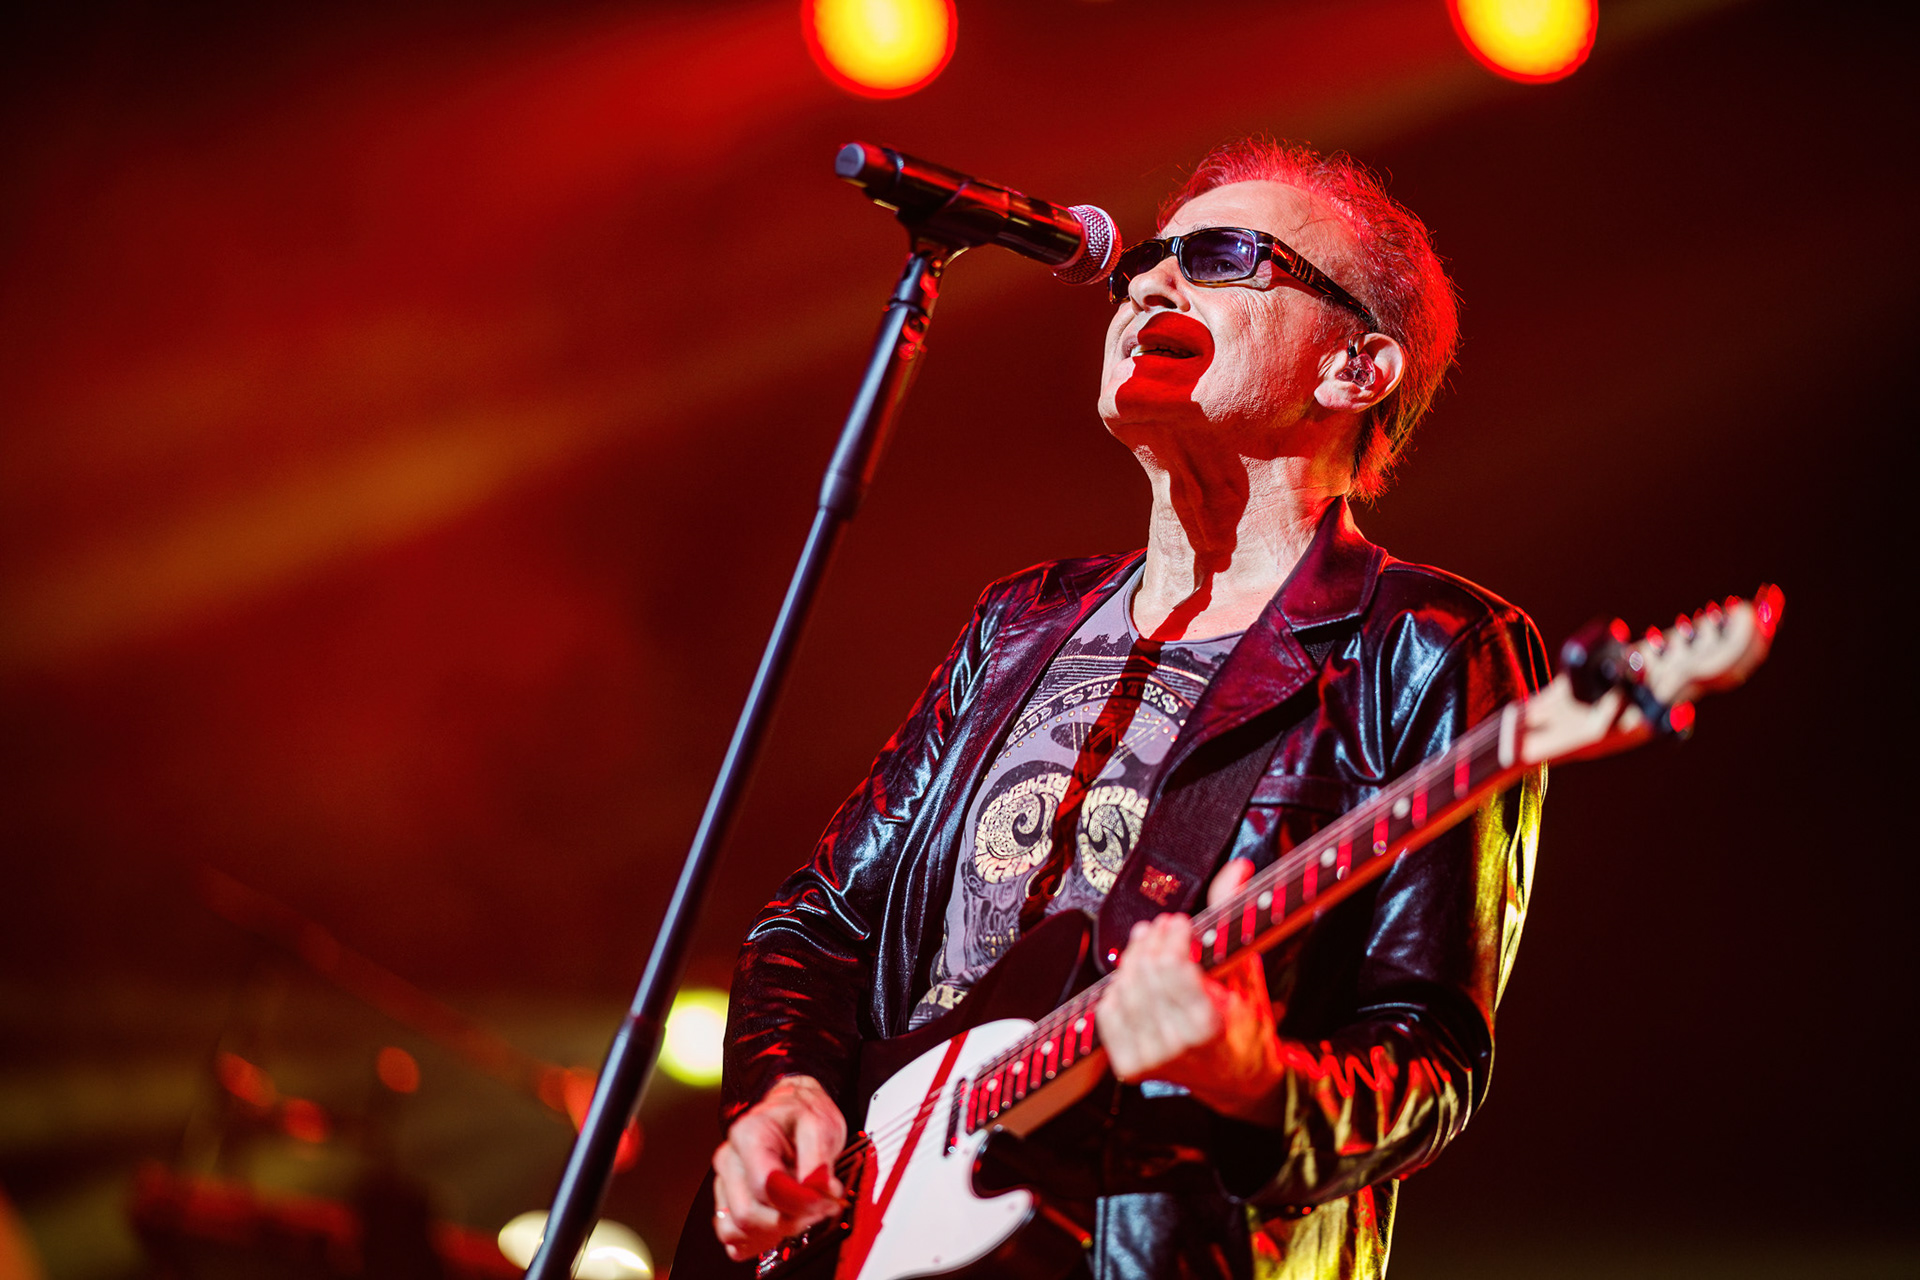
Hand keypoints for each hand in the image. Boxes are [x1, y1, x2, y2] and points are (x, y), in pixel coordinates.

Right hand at [710, 1074, 848, 1260]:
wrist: (793, 1110)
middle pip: (747, 1215)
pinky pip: (732, 1237)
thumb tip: (818, 1192)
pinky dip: (757, 1239)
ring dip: (773, 1232)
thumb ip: (819, 1161)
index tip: (824, 1201)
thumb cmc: (803, 1116)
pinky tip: (780, 1223)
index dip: (798, 1202)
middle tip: (817, 1208)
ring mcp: (724, 1182)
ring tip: (799, 1213)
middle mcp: (730, 1159)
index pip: (765, 1187)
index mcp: (748, 1136)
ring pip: (737, 1231)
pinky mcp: (726, 1202)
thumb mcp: (821, 1126)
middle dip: (788, 1221)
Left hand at [1094, 857, 1285, 1123]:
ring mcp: (1151, 1060)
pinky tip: (1133, 978)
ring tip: (1146, 946)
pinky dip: (1116, 989)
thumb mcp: (1247, 968)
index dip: (1172, 938)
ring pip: (1122, 990)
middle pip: (1144, 975)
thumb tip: (1237, 868)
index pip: (1172, 968)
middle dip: (1152, 943)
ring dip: (1132, 960)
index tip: (1181, 925)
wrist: (1237, 1077)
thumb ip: (1235, 915)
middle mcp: (1177, 1047)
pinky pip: (1107, 1013)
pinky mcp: (1131, 1066)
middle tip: (1161, 928)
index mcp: (1210, 1026)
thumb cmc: (1246, 1022)